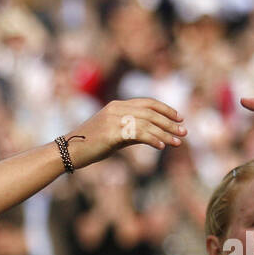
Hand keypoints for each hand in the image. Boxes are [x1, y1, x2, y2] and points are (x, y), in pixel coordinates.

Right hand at [63, 98, 184, 171]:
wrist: (69, 151)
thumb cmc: (90, 145)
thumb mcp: (114, 136)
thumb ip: (132, 131)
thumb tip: (153, 135)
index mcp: (118, 105)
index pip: (148, 103)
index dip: (166, 109)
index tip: (179, 118)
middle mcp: (117, 109)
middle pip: (151, 112)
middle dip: (170, 122)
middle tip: (184, 132)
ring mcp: (114, 119)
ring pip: (148, 123)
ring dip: (166, 133)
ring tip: (178, 142)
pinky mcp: (113, 132)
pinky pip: (138, 134)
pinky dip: (152, 139)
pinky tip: (161, 146)